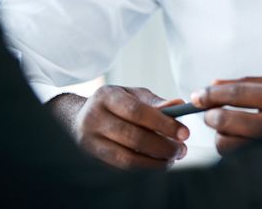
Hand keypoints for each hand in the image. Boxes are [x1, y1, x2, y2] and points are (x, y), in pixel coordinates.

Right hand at [71, 85, 188, 168]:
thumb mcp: (132, 95)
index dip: (163, 124)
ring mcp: (90, 141)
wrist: (77, 118)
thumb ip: (155, 102)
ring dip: (154, 161)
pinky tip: (156, 162)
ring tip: (172, 158)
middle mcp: (94, 118)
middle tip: (181, 149)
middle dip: (162, 146)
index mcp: (106, 97)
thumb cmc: (114, 104)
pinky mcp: (92, 158)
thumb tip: (179, 104)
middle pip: (133, 137)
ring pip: (126, 157)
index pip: (137, 112)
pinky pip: (121, 166)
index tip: (184, 133)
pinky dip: (143, 166)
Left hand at [191, 73, 261, 154]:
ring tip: (226, 129)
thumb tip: (215, 83)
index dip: (212, 95)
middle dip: (212, 117)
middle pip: (229, 120)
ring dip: (221, 136)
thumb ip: (252, 81)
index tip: (197, 96)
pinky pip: (240, 158)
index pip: (237, 93)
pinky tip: (239, 141)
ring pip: (230, 144)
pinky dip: (233, 149)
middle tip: (209, 115)